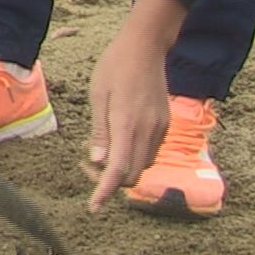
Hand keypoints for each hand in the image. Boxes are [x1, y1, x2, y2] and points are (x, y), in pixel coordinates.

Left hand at [86, 0, 183, 211]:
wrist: (146, 47)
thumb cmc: (115, 67)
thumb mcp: (98, 95)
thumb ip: (101, 131)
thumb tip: (98, 162)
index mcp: (128, 124)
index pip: (118, 170)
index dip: (105, 191)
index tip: (94, 207)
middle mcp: (149, 131)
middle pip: (133, 174)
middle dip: (112, 181)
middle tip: (88, 168)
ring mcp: (160, 128)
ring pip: (143, 165)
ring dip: (124, 170)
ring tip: (101, 154)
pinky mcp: (165, 124)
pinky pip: (150, 152)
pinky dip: (134, 157)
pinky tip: (119, 143)